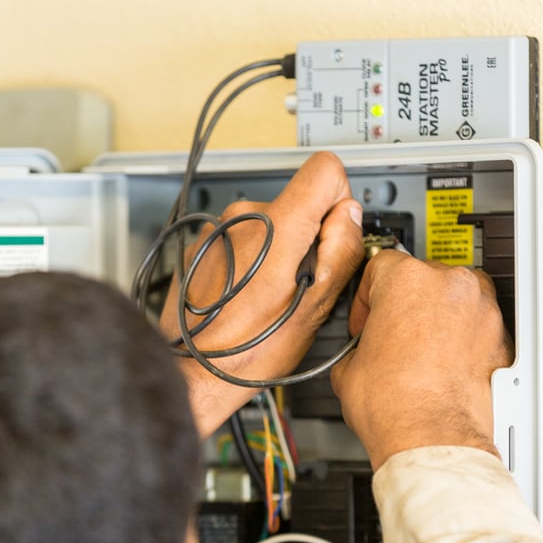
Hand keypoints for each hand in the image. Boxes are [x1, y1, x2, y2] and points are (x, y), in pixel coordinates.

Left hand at [162, 152, 365, 437]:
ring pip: (269, 224)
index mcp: (276, 227)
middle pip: (297, 202)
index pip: (325, 170)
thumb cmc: (248, 352)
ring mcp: (217, 229)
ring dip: (277, 252)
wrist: (192, 372)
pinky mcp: (201, 245)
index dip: (338, 202)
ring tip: (269, 297)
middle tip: (299, 286)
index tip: (332, 239)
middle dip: (308, 238)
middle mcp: (243, 217)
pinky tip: (245, 296)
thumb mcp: (313, 309)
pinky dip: (250, 261)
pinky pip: (241, 239)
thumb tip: (349, 217)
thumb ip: (340, 252)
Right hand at [330, 252, 512, 469]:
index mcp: (406, 279)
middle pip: (422, 278)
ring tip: (419, 351)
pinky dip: (463, 338)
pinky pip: (476, 326)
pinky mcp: (500, 336)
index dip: (367, 297)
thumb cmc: (395, 405)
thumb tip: (363, 347)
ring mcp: (480, 309)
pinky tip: (442, 363)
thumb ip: (359, 341)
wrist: (431, 439)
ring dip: (437, 317)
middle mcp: (449, 285)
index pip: (380, 265)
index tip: (367, 317)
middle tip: (391, 335)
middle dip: (405, 305)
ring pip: (454, 298)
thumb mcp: (349, 366)